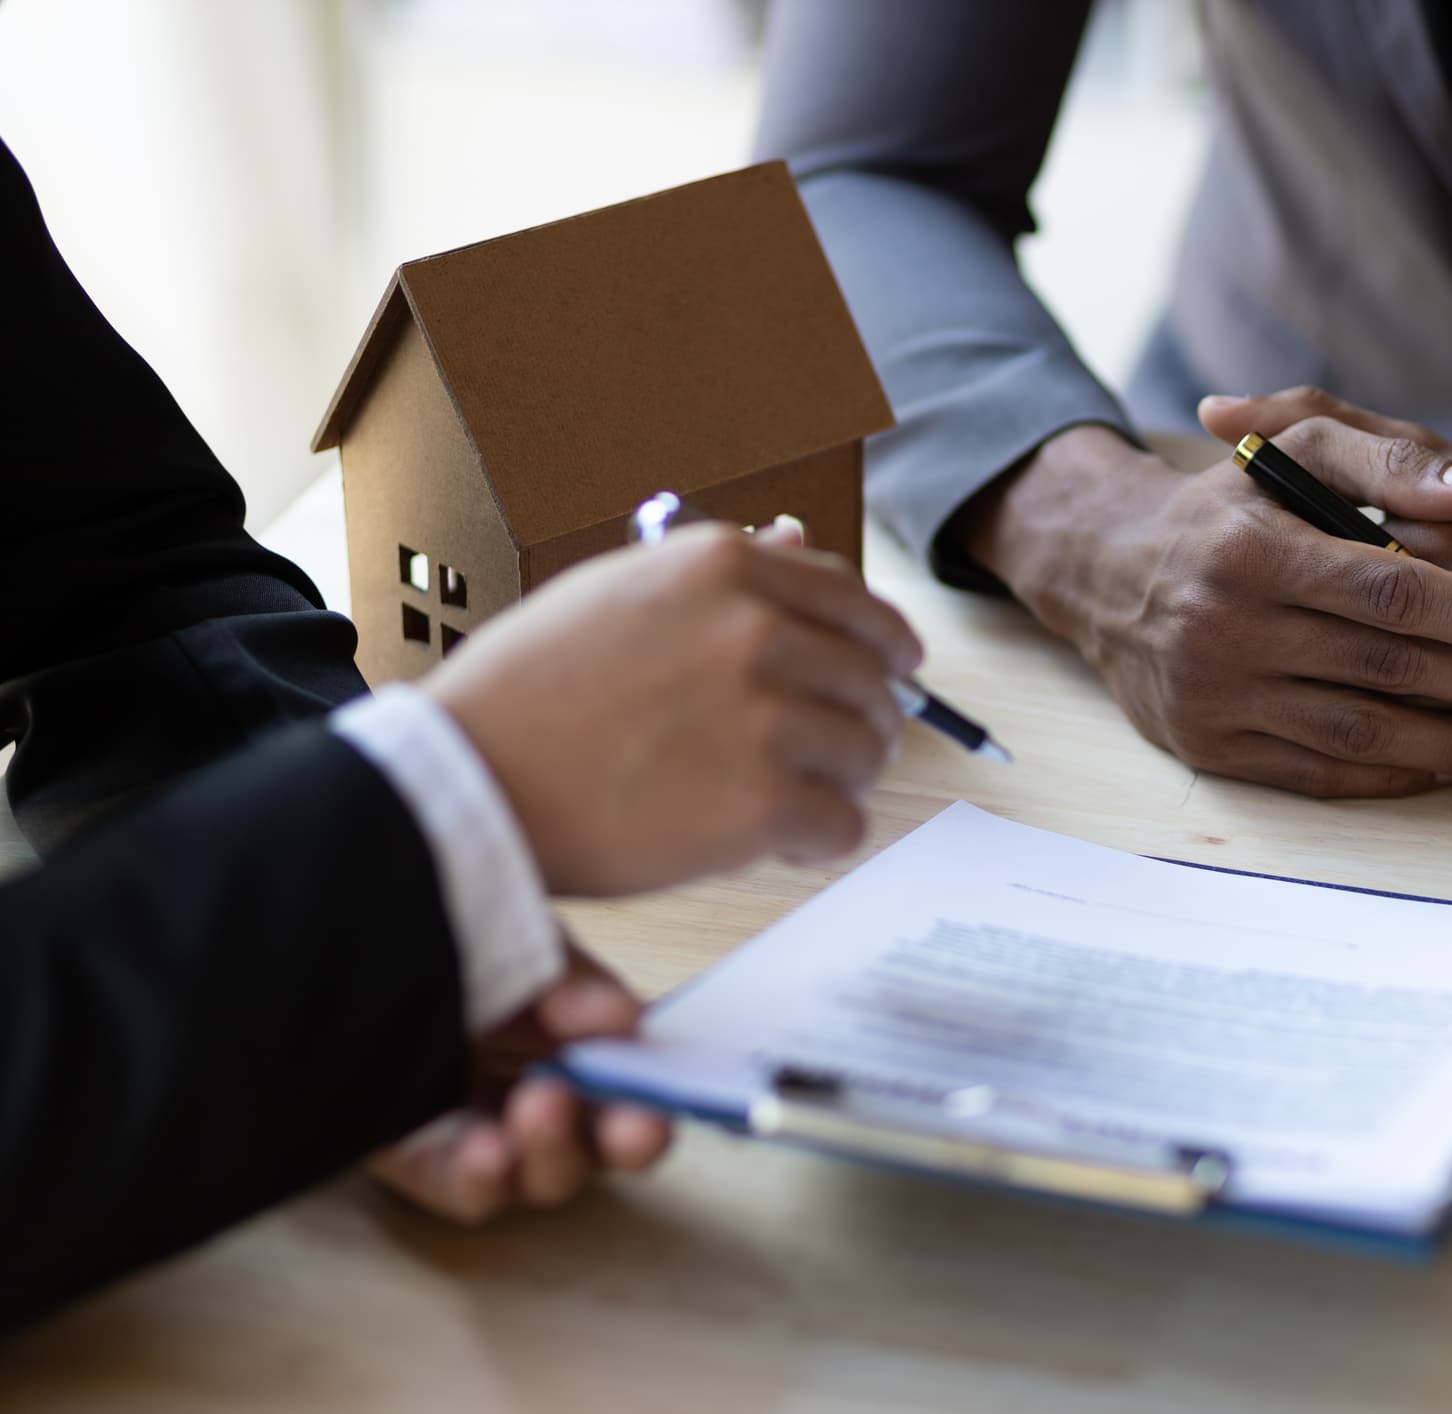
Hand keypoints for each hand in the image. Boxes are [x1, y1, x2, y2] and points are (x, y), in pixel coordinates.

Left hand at [369, 939, 670, 1221]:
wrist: (353, 946)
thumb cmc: (450, 941)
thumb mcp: (523, 940)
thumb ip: (570, 981)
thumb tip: (623, 1017)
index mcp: (585, 1043)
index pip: (641, 1087)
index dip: (664, 1101)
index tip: (664, 1101)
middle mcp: (549, 1097)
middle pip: (604, 1144)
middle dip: (622, 1139)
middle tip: (631, 1122)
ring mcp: (491, 1134)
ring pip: (545, 1176)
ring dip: (553, 1149)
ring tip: (540, 1108)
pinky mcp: (426, 1161)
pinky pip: (466, 1189)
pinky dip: (484, 1178)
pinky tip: (486, 1150)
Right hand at [425, 520, 922, 894]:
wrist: (464, 783)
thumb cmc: (526, 696)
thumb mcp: (617, 594)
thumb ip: (717, 574)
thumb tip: (797, 540)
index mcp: (722, 567)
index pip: (849, 596)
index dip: (882, 639)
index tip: (895, 666)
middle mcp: (754, 630)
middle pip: (870, 677)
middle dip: (859, 719)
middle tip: (828, 754)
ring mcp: (764, 716)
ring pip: (866, 751)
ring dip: (838, 780)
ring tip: (784, 798)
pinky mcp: (763, 802)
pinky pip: (844, 824)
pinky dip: (817, 840)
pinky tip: (773, 840)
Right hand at [957, 417, 1451, 796]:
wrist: (1109, 571)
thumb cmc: (1224, 506)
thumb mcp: (1291, 452)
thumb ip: (1386, 459)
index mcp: (1250, 549)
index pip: (1390, 589)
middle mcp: (1226, 628)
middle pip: (1385, 667)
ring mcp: (1216, 696)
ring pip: (1358, 732)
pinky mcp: (1211, 748)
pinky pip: (1319, 773)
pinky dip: (1393, 775)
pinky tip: (1448, 766)